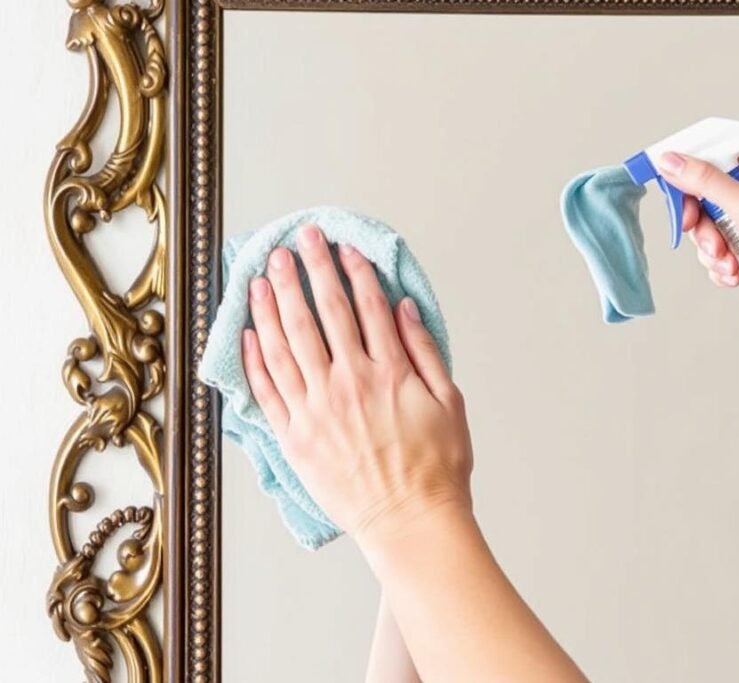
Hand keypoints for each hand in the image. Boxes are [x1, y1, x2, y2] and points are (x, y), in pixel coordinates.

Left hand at [241, 224, 472, 548]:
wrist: (410, 522)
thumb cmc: (437, 469)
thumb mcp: (450, 402)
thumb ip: (424, 351)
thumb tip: (403, 309)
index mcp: (387, 372)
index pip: (364, 307)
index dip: (352, 271)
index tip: (341, 247)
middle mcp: (347, 383)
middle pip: (320, 312)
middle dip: (307, 270)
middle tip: (296, 241)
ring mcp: (315, 409)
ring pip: (286, 343)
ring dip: (272, 303)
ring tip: (263, 274)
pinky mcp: (294, 436)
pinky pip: (267, 388)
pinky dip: (254, 357)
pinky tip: (247, 331)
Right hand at [659, 141, 738, 298]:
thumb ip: (706, 181)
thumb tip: (672, 160)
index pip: (709, 153)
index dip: (685, 174)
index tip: (668, 192)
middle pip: (704, 192)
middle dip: (705, 226)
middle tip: (712, 242)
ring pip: (710, 221)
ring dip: (714, 248)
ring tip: (730, 262)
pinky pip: (721, 240)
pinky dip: (722, 259)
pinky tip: (735, 270)